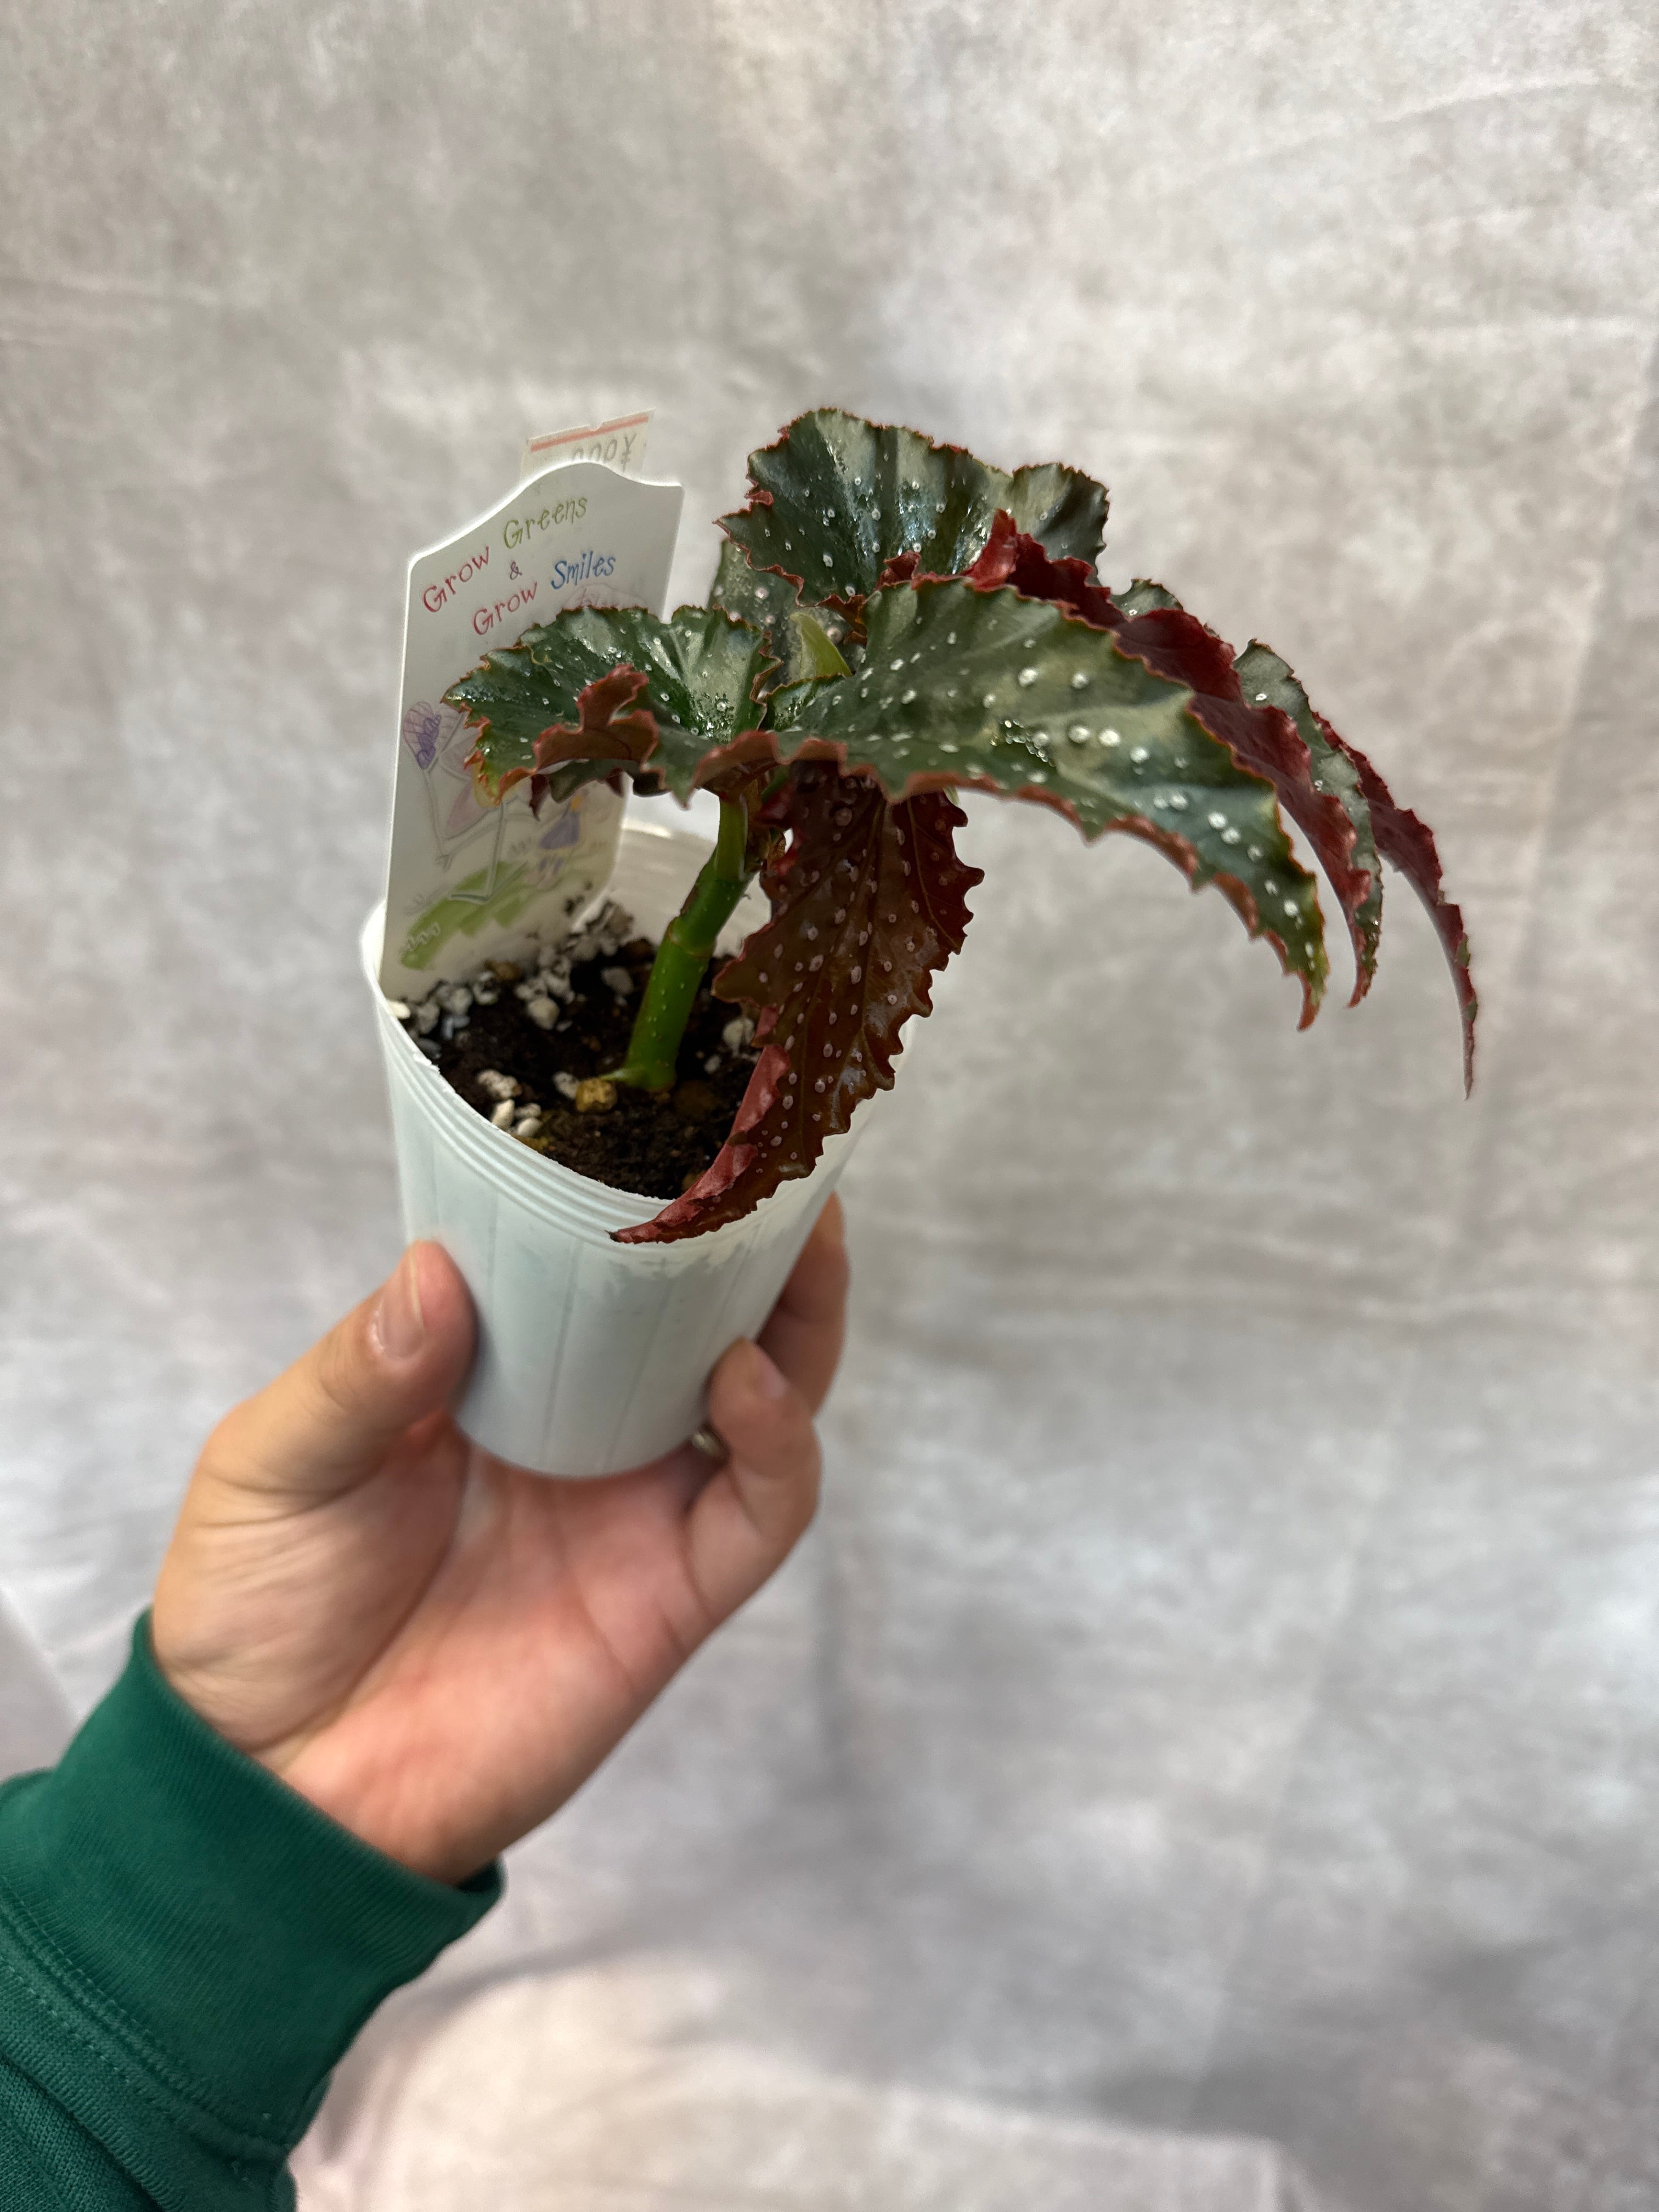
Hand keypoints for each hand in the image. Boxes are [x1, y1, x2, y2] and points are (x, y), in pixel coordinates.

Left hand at [151, 1199, 847, 1884]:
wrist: (272, 1786)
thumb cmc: (255, 1608)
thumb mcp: (273, 1464)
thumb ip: (358, 1373)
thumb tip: (442, 1269)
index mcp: (496, 1375)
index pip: (591, 1260)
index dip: (639, 1190)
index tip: (673, 1104)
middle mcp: (586, 1425)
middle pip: (708, 1309)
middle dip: (758, 1232)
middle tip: (783, 1145)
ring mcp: (637, 1505)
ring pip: (768, 1390)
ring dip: (799, 1312)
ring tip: (805, 1235)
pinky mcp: (671, 1594)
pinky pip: (759, 1506)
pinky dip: (776, 1437)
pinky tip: (746, 1375)